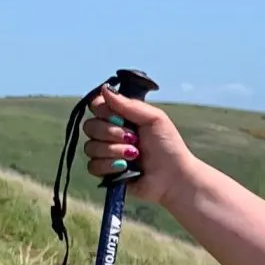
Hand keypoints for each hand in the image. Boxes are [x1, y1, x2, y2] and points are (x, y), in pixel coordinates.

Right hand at [82, 88, 194, 209]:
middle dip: (112, 133)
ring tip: (135, 155)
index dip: (103, 111)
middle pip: (90, 126)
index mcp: (121, 118)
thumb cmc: (169, 146)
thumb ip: (129, 104)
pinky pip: (92, 166)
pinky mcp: (106, 171)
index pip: (96, 106)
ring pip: (90, 146)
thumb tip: (104, 89)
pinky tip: (125, 167)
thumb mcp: (154, 119)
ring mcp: (107, 153)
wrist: (173, 176)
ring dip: (114, 150)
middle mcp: (110, 134)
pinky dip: (110, 166)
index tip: (120, 118)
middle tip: (133, 139)